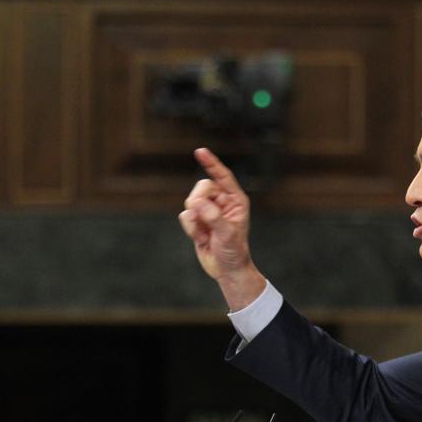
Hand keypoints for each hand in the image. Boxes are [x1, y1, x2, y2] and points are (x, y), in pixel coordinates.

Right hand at [178, 148, 265, 309]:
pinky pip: (185, 216)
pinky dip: (190, 228)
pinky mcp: (197, 221)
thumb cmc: (234, 252)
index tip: (200, 151)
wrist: (226, 269)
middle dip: (199, 201)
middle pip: (202, 188)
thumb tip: (197, 204)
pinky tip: (201, 238)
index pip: (223, 176)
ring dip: (195, 219)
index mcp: (236, 201)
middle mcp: (222, 203)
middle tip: (202, 216)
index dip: (211, 164)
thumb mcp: (228, 235)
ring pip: (191, 202)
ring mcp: (208, 211)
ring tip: (205, 233)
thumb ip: (213, 217)